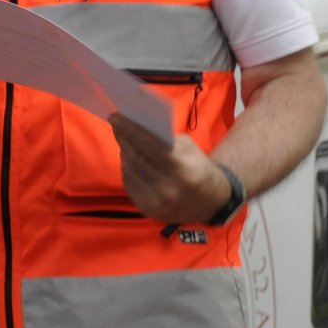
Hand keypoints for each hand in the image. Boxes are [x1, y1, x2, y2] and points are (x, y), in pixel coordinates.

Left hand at [110, 114, 232, 222]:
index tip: (116, 117)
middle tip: (116, 122)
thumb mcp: (191, 149)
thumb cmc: (199, 169)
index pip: (150, 147)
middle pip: (137, 158)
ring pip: (130, 170)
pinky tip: (128, 156)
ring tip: (122, 136)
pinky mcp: (147, 210)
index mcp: (183, 171)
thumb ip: (166, 138)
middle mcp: (168, 190)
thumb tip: (137, 124)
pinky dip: (127, 167)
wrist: (211, 203)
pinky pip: (129, 183)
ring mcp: (156, 203)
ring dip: (124, 151)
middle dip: (124, 137)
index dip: (131, 130)